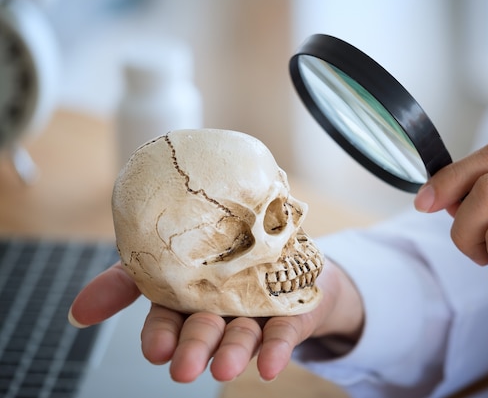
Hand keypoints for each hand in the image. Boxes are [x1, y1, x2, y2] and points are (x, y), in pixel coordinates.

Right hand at [69, 259, 362, 381]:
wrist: (285, 241)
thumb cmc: (222, 248)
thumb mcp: (167, 253)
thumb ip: (125, 280)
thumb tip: (76, 313)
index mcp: (188, 297)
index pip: (166, 321)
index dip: (160, 336)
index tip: (156, 350)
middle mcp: (220, 310)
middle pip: (203, 330)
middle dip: (193, 348)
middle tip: (184, 367)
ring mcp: (255, 314)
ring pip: (241, 335)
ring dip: (232, 351)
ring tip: (224, 367)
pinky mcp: (290, 313)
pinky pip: (283, 333)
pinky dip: (276, 348)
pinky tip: (271, 366)